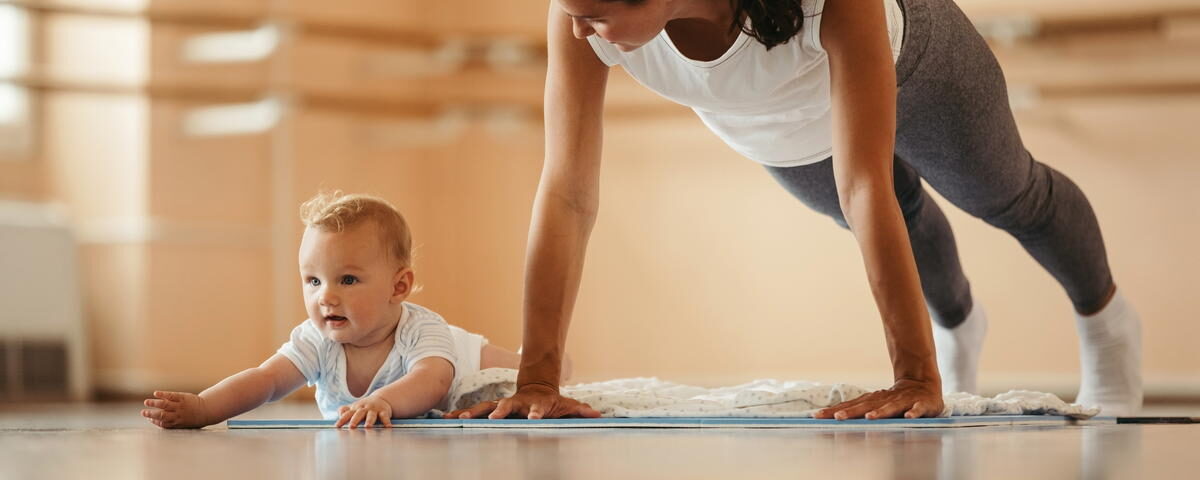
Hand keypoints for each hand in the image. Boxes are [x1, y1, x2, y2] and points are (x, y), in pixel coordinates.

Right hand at [141, 391, 210, 428]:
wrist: (208, 410)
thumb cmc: (195, 418)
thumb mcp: (184, 425)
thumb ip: (172, 424)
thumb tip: (157, 421)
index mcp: (177, 423)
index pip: (163, 423)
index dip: (155, 421)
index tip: (149, 419)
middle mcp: (177, 415)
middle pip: (162, 415)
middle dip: (151, 414)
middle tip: (143, 412)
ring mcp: (180, 406)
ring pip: (165, 405)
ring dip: (154, 404)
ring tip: (146, 402)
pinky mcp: (183, 397)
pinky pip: (171, 396)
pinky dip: (163, 394)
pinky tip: (156, 393)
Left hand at [335, 395, 392, 428]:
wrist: (380, 399)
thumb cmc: (364, 407)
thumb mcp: (354, 408)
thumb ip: (344, 411)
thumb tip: (339, 414)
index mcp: (356, 408)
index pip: (347, 414)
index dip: (342, 420)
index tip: (337, 426)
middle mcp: (364, 408)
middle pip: (359, 414)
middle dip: (355, 420)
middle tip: (352, 426)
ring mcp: (374, 409)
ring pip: (371, 415)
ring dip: (369, 421)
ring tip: (368, 427)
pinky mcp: (383, 411)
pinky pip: (385, 416)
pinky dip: (386, 422)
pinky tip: (388, 427)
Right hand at [443, 384, 600, 419]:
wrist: (537, 387)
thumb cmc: (553, 401)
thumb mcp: (567, 405)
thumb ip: (580, 410)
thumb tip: (597, 414)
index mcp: (535, 404)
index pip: (537, 409)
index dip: (537, 413)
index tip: (535, 419)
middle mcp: (517, 403)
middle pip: (506, 406)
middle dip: (498, 411)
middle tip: (491, 418)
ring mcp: (503, 404)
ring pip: (486, 407)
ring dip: (473, 412)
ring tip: (459, 418)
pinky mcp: (493, 408)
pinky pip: (476, 412)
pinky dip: (463, 414)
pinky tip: (449, 418)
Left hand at [814, 378, 943, 419]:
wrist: (923, 385)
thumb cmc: (895, 400)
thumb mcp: (875, 405)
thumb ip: (858, 410)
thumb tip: (832, 417)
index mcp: (872, 400)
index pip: (850, 406)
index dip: (833, 411)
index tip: (816, 416)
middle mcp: (885, 399)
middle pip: (866, 406)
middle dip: (851, 412)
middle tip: (837, 417)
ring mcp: (903, 401)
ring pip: (890, 407)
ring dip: (880, 412)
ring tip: (869, 417)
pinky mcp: (921, 404)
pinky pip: (918, 409)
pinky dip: (914, 412)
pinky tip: (909, 417)